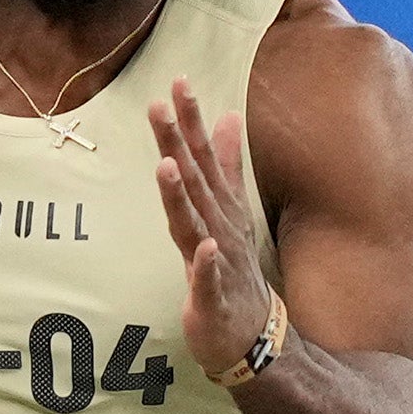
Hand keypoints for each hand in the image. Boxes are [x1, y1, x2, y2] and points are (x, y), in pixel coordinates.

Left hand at [150, 77, 277, 380]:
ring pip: (196, 222)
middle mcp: (218, 225)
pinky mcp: (212, 295)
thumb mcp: (228, 209)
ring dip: (183, 195)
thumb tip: (227, 115)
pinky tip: (203, 246)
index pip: (202, 156)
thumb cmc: (234, 266)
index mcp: (218, 205)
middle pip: (194, 180)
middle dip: (178, 143)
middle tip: (160, 106)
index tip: (178, 82)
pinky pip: (208, 277)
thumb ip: (225, 163)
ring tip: (168, 165)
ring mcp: (217, 259)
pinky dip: (206, 262)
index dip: (191, 120)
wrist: (252, 331)